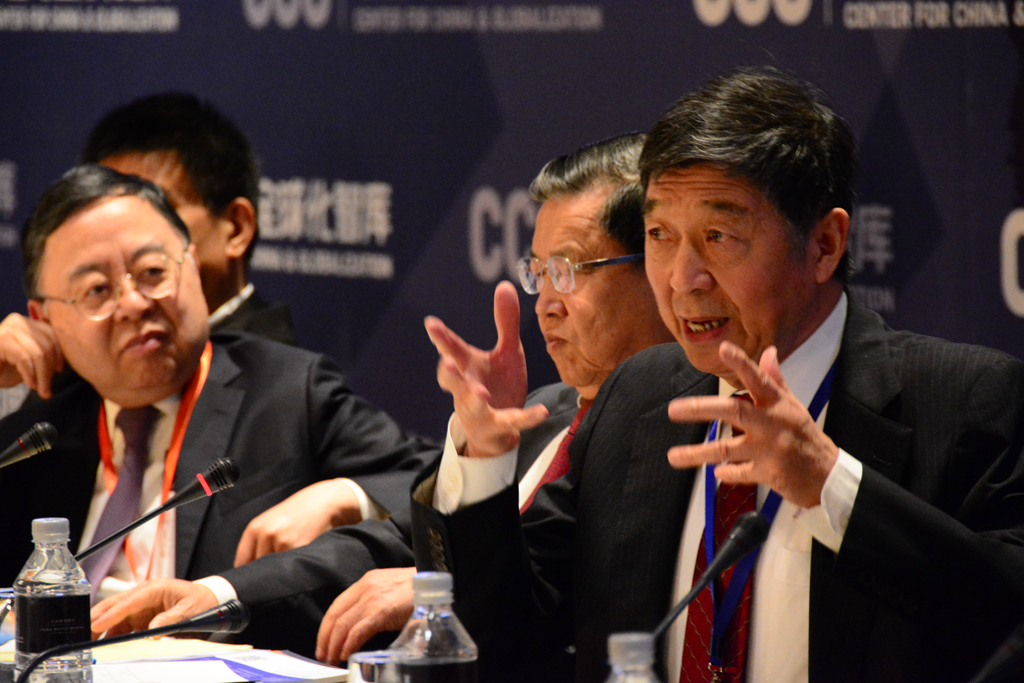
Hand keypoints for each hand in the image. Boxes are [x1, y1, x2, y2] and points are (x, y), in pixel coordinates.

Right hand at [0, 313, 62, 398]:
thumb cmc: (4, 366)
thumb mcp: (29, 356)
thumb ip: (45, 351)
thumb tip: (74, 356)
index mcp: (29, 321)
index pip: (53, 335)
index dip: (59, 354)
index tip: (59, 370)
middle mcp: (19, 320)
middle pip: (48, 345)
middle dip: (50, 370)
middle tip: (48, 389)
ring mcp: (8, 329)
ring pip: (39, 353)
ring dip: (42, 376)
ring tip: (41, 390)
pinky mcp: (0, 341)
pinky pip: (24, 359)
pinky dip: (30, 375)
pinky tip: (30, 384)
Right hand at [90, 579, 217, 636]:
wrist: (208, 599)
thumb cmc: (200, 600)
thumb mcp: (189, 610)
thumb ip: (171, 620)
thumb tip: (153, 632)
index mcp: (154, 588)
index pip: (128, 602)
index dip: (111, 615)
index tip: (97, 625)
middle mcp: (144, 595)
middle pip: (114, 605)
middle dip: (97, 619)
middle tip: (81, 633)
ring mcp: (140, 606)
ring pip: (114, 616)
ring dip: (101, 628)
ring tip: (88, 642)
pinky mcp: (140, 616)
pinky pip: (122, 625)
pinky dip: (111, 635)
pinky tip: (104, 645)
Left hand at [234, 479, 361, 566]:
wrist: (324, 501)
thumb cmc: (298, 513)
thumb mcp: (271, 522)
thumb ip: (258, 543)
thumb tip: (249, 573)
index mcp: (254, 528)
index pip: (241, 562)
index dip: (247, 574)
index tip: (254, 580)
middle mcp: (265, 534)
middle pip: (257, 568)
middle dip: (265, 573)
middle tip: (276, 573)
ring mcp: (281, 541)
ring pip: (274, 569)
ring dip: (280, 572)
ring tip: (290, 563)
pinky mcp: (298, 546)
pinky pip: (290, 566)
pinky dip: (294, 567)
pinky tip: (300, 559)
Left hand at [315, 567, 415, 664]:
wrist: (436, 584)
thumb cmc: (418, 591)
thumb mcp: (390, 593)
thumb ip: (376, 606)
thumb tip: (363, 630)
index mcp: (366, 582)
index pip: (337, 606)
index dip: (326, 627)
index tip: (323, 642)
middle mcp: (366, 588)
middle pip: (335, 616)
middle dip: (325, 639)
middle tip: (323, 656)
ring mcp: (372, 598)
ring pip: (342, 624)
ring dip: (334, 645)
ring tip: (332, 659)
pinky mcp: (381, 610)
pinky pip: (357, 630)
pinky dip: (348, 644)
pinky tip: (346, 654)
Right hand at [424, 281, 546, 458]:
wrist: (501, 429)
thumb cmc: (498, 385)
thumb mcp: (507, 352)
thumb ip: (506, 322)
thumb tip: (505, 285)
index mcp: (468, 367)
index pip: (452, 350)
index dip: (441, 337)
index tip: (431, 323)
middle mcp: (467, 388)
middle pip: (453, 381)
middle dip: (448, 373)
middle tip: (447, 363)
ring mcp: (480, 410)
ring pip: (471, 405)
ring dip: (473, 398)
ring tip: (480, 393)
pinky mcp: (498, 426)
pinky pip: (512, 422)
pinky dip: (526, 418)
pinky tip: (542, 411)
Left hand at [666, 342, 839, 507]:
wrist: (828, 475)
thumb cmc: (804, 436)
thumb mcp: (793, 406)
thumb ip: (775, 381)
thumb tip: (768, 352)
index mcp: (778, 404)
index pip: (758, 378)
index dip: (741, 363)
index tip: (723, 348)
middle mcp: (772, 423)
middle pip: (732, 412)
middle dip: (700, 409)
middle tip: (674, 410)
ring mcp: (769, 449)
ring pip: (726, 449)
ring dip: (696, 453)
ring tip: (673, 456)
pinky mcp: (768, 473)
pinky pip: (738, 473)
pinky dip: (726, 473)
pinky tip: (717, 472)